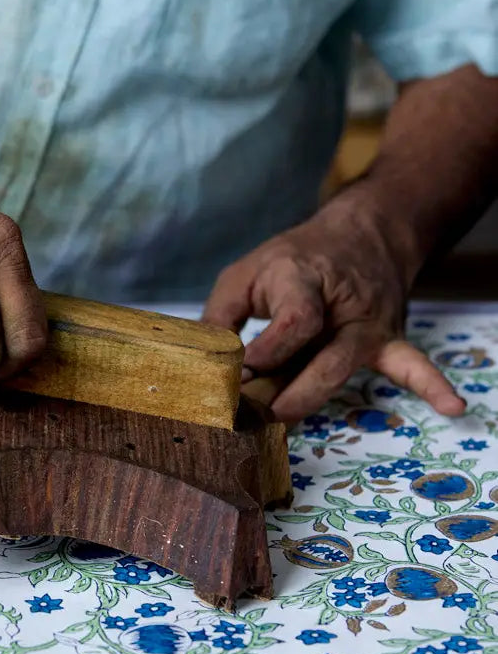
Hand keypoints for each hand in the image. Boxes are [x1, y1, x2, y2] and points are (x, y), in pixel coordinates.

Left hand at [202, 194, 465, 421]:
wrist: (361, 234)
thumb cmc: (291, 260)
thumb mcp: (245, 274)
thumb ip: (219, 317)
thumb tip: (200, 364)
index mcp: (301, 277)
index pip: (293, 320)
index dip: (266, 351)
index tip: (238, 373)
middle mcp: (341, 303)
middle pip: (322, 353)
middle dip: (288, 388)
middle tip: (254, 411)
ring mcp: (369, 324)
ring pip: (346, 366)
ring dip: (313, 396)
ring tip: (282, 418)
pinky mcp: (387, 340)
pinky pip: (411, 364)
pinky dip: (431, 384)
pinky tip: (453, 406)